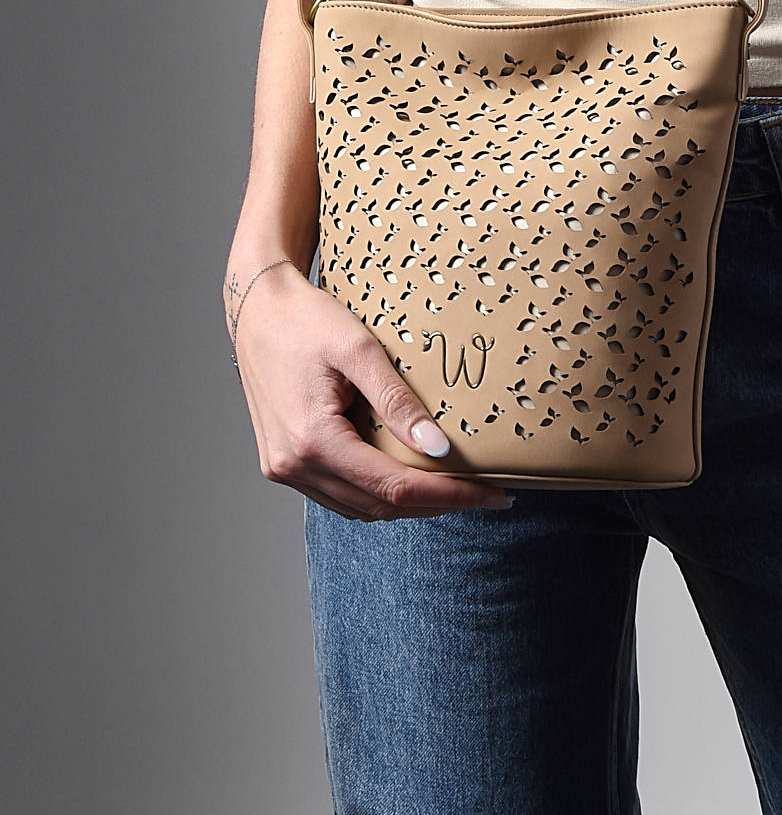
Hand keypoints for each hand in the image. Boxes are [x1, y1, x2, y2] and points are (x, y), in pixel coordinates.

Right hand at [226, 265, 511, 518]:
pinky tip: (407, 476)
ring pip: (359, 507)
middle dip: (436, 504)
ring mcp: (284, 468)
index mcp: (312, 441)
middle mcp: (293, 465)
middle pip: (379, 505)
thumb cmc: (305, 319)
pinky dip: (376, 491)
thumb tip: (440, 447)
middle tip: (485, 493)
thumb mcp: (358, 350)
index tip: (492, 494)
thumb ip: (398, 401)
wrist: (256, 307)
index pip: (394, 487)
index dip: (448, 496)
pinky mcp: (284, 462)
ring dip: (408, 503)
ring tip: (454, 487)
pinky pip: (339, 493)